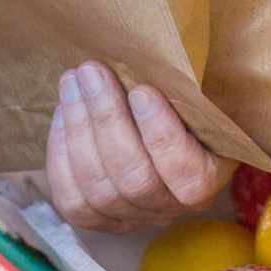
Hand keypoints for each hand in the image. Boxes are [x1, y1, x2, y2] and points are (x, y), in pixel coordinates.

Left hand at [46, 62, 230, 233]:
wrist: (141, 124)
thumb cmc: (173, 98)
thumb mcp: (194, 91)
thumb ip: (186, 83)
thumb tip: (162, 53)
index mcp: (209, 175)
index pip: (188, 176)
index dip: (163, 137)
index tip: (142, 91)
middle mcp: (171, 205)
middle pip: (135, 179)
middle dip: (108, 120)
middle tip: (91, 70)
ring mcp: (131, 216)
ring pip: (99, 189)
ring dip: (79, 129)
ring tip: (72, 81)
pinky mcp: (95, 218)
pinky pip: (71, 198)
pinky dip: (62, 152)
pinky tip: (62, 112)